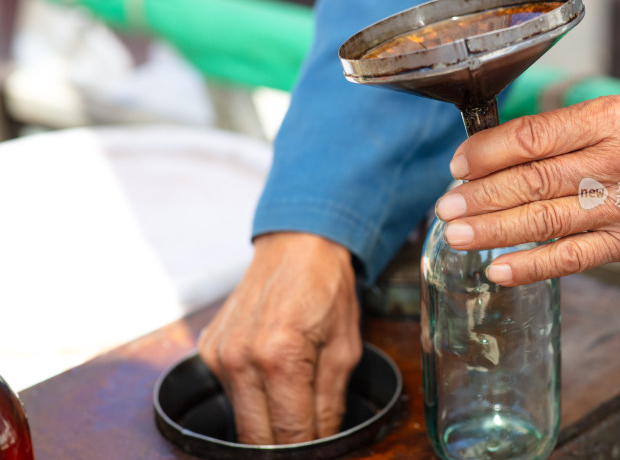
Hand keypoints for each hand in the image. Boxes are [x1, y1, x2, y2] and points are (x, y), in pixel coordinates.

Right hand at [198, 232, 361, 444]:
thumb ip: (330, 403)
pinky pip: (228, 393)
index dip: (308, 451)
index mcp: (279, 357)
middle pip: (254, 439)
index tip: (319, 450)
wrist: (298, 246)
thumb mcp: (345, 348)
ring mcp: (218, 354)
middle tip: (306, 435)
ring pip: (239, 420)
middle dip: (283, 446)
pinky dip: (250, 397)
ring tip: (293, 399)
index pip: (288, 435)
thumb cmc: (326, 288)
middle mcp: (239, 358)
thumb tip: (321, 442)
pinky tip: (270, 377)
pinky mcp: (208, 350)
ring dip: (266, 422)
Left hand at [435, 90, 619, 284]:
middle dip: (481, 197)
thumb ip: (555, 130)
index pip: (534, 137)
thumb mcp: (610, 108)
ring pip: (546, 221)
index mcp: (610, 120)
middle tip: (444, 207)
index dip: (488, 152)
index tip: (457, 164)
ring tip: (456, 234)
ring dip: (493, 231)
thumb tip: (487, 153)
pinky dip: (531, 267)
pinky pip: (572, 259)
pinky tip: (496, 269)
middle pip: (534, 182)